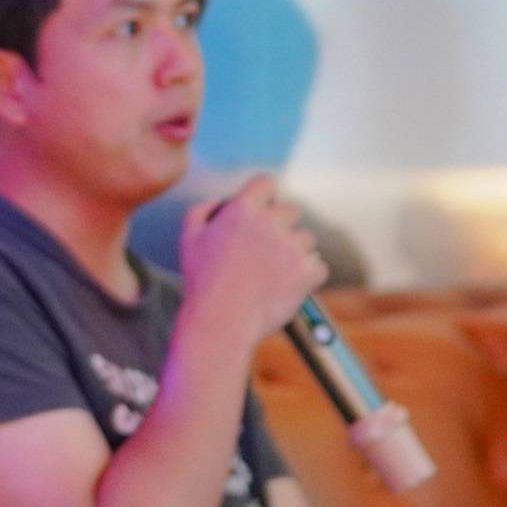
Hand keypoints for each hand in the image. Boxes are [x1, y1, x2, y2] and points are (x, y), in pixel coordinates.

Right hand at [178, 175, 328, 349]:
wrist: (220, 324)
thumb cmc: (201, 282)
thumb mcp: (188, 238)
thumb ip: (204, 209)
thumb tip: (225, 201)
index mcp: (243, 209)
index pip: (267, 182)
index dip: (264, 195)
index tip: (260, 211)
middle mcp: (271, 222)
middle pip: (291, 210)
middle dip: (280, 226)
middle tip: (263, 252)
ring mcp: (292, 247)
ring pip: (306, 239)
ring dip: (294, 252)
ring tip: (270, 275)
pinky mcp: (308, 272)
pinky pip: (318, 265)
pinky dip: (306, 276)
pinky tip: (285, 286)